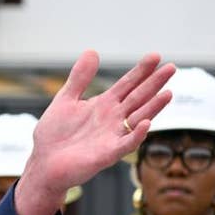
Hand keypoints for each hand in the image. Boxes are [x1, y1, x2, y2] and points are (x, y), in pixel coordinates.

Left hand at [14, 51, 175, 214]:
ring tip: (167, 93)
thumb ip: (79, 79)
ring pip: (137, 119)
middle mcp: (112, 119)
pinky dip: (136, 135)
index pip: (127, 84)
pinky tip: (146, 124)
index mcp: (103, 105)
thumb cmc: (54, 135)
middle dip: (154, 84)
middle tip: (171, 67)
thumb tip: (92, 51)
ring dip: (153, 108)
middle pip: (137, 98)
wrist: (43, 163)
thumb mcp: (65, 100)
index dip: (140, 71)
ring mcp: (111, 136)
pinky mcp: (106, 155)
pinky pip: (125, 144)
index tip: (155, 55)